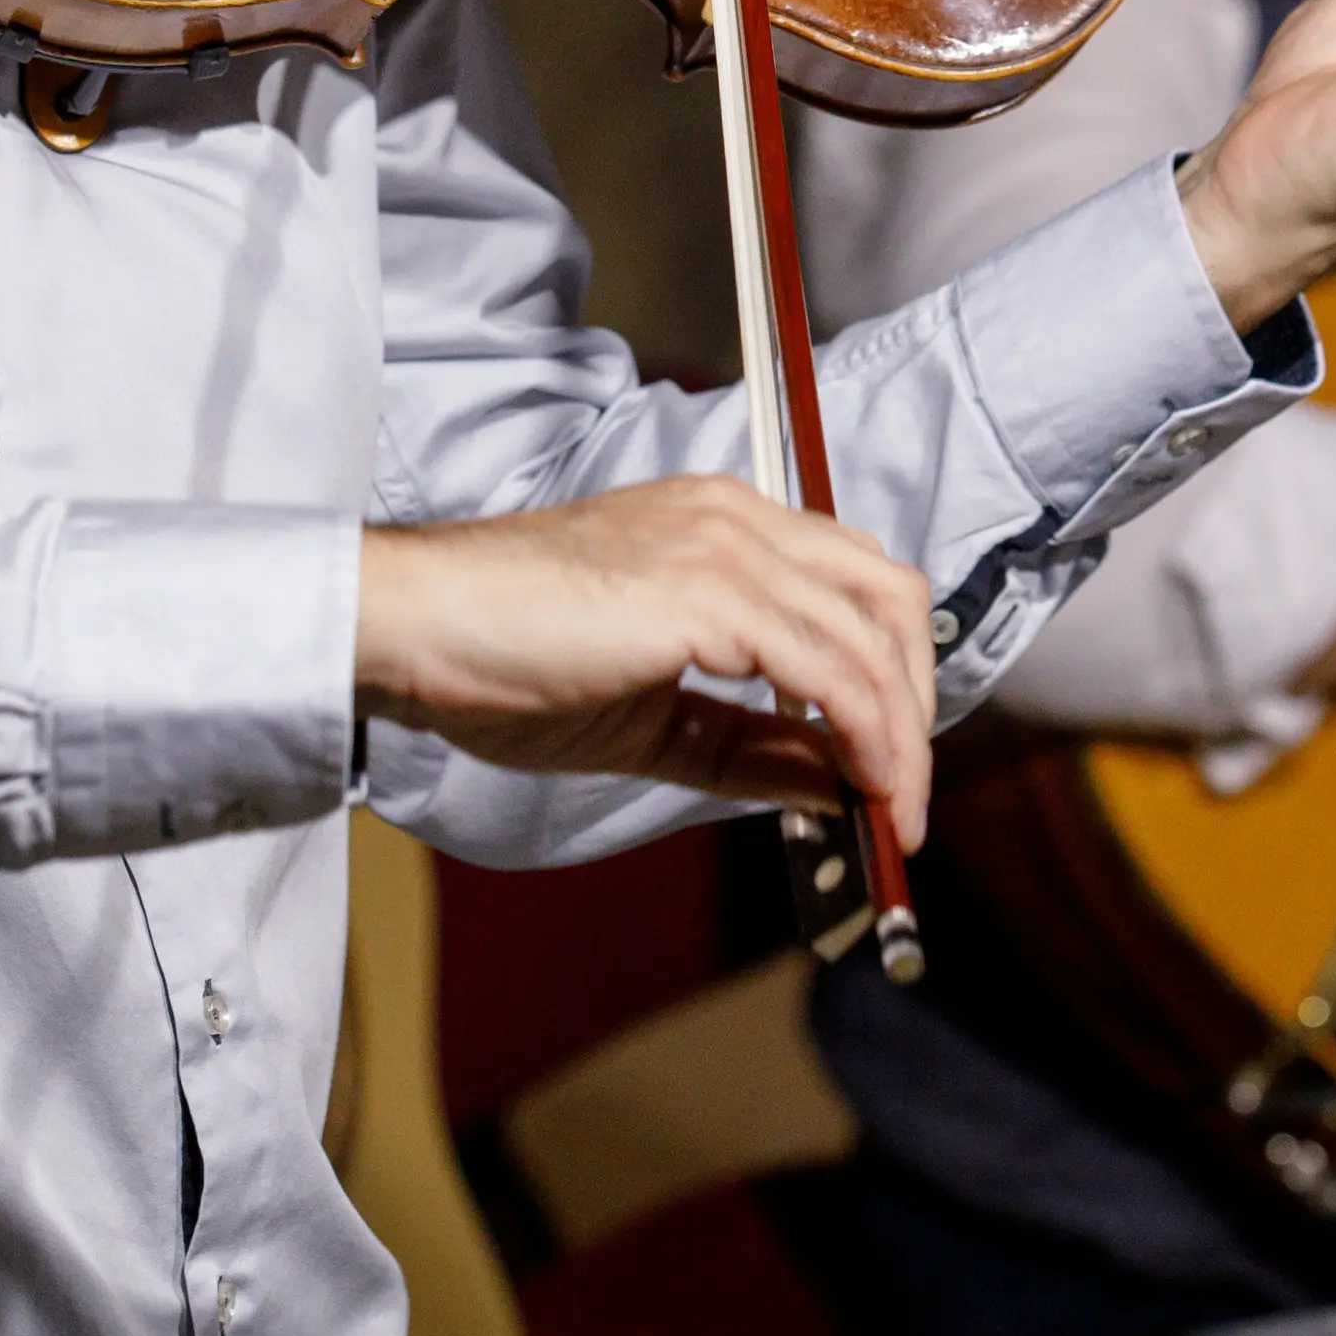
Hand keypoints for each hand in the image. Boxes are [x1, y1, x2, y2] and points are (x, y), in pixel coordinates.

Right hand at [354, 477, 938, 843]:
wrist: (419, 626)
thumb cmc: (506, 658)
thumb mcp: (655, 716)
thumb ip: (749, 743)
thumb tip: (837, 783)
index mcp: (722, 524)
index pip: (854, 582)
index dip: (891, 672)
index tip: (889, 760)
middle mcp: (737, 519)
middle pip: (889, 596)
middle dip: (916, 700)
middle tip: (904, 796)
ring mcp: (726, 547)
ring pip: (870, 636)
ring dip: (899, 738)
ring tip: (891, 816)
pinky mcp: (709, 594)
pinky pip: (828, 669)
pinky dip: (864, 733)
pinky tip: (859, 787)